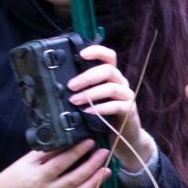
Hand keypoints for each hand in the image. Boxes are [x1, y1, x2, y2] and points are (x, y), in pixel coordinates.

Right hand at [0, 141, 110, 187]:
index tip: (89, 141)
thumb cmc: (13, 177)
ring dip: (95, 183)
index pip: (62, 163)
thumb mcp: (25, 161)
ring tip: (107, 171)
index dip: (77, 152)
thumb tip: (65, 142)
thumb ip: (45, 154)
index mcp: (39, 176)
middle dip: (92, 165)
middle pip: (75, 178)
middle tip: (104, 153)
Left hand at [69, 43, 153, 171]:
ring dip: (90, 93)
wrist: (125, 136)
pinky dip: (100, 108)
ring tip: (75, 100)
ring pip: (111, 87)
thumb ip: (83, 90)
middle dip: (87, 76)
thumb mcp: (93, 99)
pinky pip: (116, 105)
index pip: (109, 56)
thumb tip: (58, 85)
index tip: (81, 54)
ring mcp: (127, 96)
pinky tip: (88, 112)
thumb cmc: (104, 115)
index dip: (97, 51)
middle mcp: (121, 82)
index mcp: (112, 76)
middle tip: (71, 86)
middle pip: (108, 70)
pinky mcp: (129, 110)